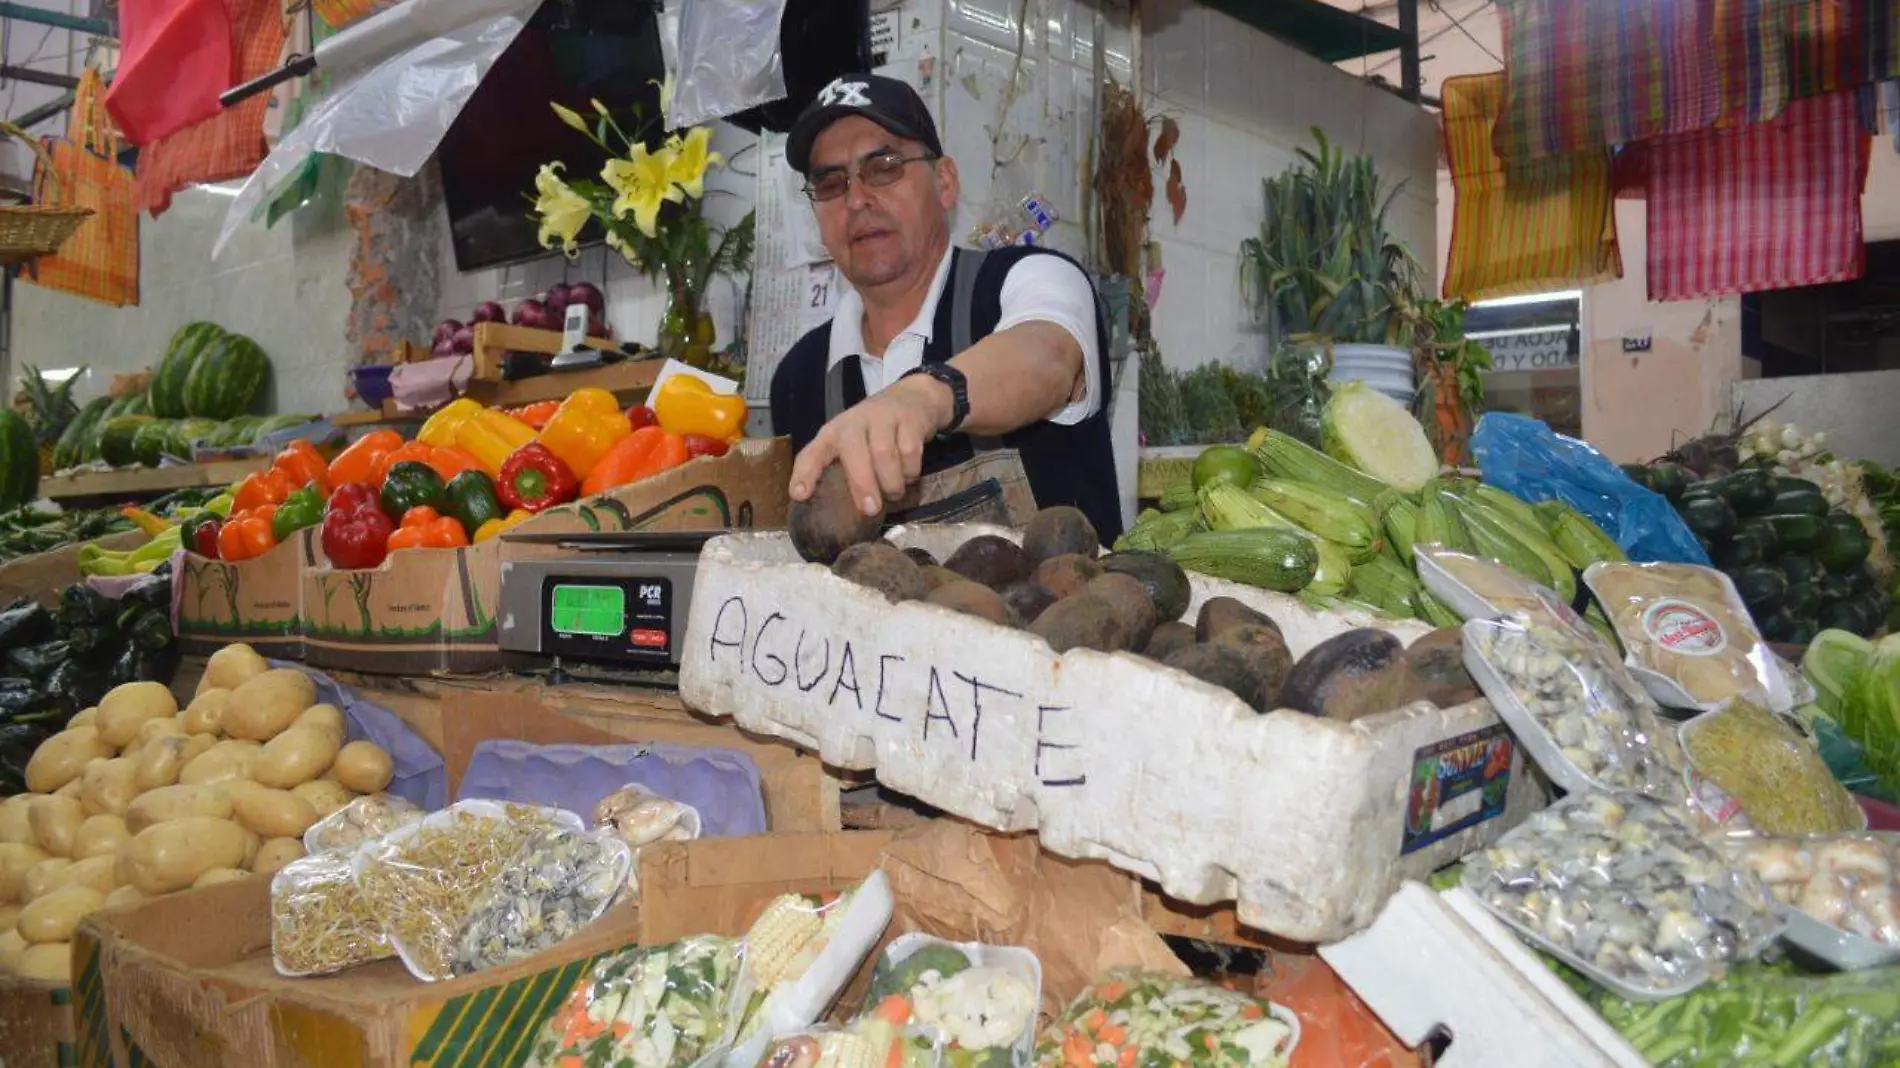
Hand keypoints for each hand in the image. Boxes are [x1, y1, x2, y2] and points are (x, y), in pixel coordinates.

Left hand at [788, 374, 951, 514]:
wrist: (912, 398)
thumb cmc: (875, 432)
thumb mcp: (854, 446)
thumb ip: (847, 473)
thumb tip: (847, 517)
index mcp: (833, 434)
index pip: (813, 453)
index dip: (805, 474)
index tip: (800, 495)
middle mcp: (854, 423)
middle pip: (854, 453)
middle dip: (862, 485)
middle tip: (870, 510)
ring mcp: (882, 417)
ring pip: (884, 454)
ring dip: (891, 482)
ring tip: (894, 493)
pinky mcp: (909, 418)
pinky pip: (909, 451)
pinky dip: (910, 470)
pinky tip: (909, 476)